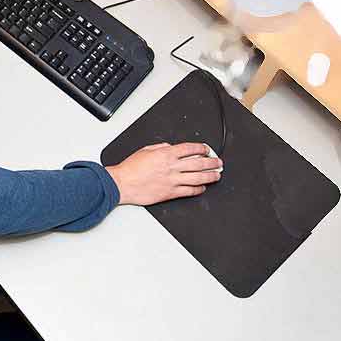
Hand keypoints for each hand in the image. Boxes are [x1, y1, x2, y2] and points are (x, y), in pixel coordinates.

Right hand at [106, 142, 221, 205]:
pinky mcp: (170, 193)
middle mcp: (172, 167)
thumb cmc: (130, 168)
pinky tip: (203, 188)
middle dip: (211, 162)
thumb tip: (171, 147)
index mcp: (166, 154)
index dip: (202, 148)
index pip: (190, 148)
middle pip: (198, 163)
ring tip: (217, 175)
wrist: (122, 183)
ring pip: (198, 178)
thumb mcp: (145, 150)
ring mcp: (172, 180)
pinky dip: (198, 189)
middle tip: (218, 162)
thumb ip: (160, 147)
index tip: (206, 149)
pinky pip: (189, 191)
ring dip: (210, 176)